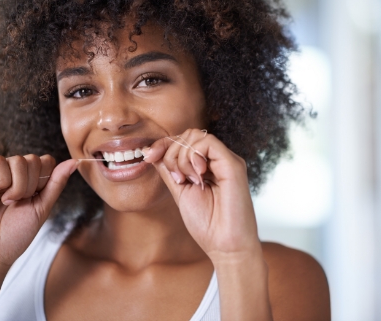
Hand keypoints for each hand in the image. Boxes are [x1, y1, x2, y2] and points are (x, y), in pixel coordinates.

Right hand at [0, 155, 76, 267]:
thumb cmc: (16, 233)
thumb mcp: (43, 207)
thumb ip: (57, 183)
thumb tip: (75, 162)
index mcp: (32, 182)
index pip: (47, 161)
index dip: (45, 178)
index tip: (35, 197)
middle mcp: (16, 175)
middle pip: (35, 160)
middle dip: (32, 185)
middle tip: (19, 202)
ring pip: (19, 160)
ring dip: (18, 185)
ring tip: (8, 201)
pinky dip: (2, 180)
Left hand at [143, 129, 261, 262]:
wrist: (225, 246)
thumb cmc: (207, 225)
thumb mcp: (180, 192)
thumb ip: (169, 171)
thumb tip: (152, 152)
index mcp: (208, 165)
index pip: (184, 140)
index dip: (163, 144)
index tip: (147, 157)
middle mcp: (219, 160)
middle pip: (188, 134)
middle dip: (171, 152)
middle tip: (176, 178)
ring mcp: (227, 161)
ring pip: (196, 136)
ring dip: (181, 157)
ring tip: (187, 180)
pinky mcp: (233, 165)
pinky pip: (208, 143)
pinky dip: (194, 156)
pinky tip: (197, 176)